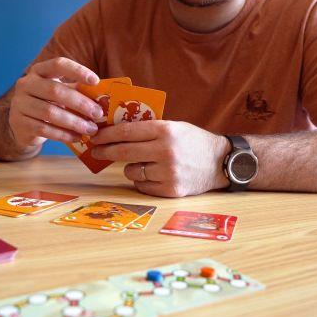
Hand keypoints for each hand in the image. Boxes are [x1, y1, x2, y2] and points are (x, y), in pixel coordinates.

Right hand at [9, 57, 104, 148]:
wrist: (22, 125)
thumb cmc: (49, 104)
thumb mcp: (61, 93)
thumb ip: (78, 91)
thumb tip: (105, 97)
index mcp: (39, 71)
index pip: (58, 64)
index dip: (77, 71)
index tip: (95, 81)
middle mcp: (25, 84)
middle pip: (55, 90)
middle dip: (80, 103)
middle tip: (98, 114)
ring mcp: (19, 104)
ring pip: (50, 113)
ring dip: (74, 122)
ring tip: (91, 129)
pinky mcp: (19, 123)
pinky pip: (44, 129)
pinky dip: (63, 134)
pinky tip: (77, 137)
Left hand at [90, 121, 230, 196]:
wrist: (221, 162)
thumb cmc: (194, 142)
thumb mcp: (175, 127)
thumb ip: (149, 129)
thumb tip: (115, 130)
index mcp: (166, 131)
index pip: (127, 131)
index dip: (107, 134)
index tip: (96, 136)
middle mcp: (166, 151)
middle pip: (124, 152)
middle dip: (106, 151)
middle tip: (97, 150)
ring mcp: (168, 172)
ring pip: (131, 171)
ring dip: (130, 167)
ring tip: (142, 163)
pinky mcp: (171, 190)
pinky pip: (142, 186)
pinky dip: (143, 180)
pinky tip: (153, 174)